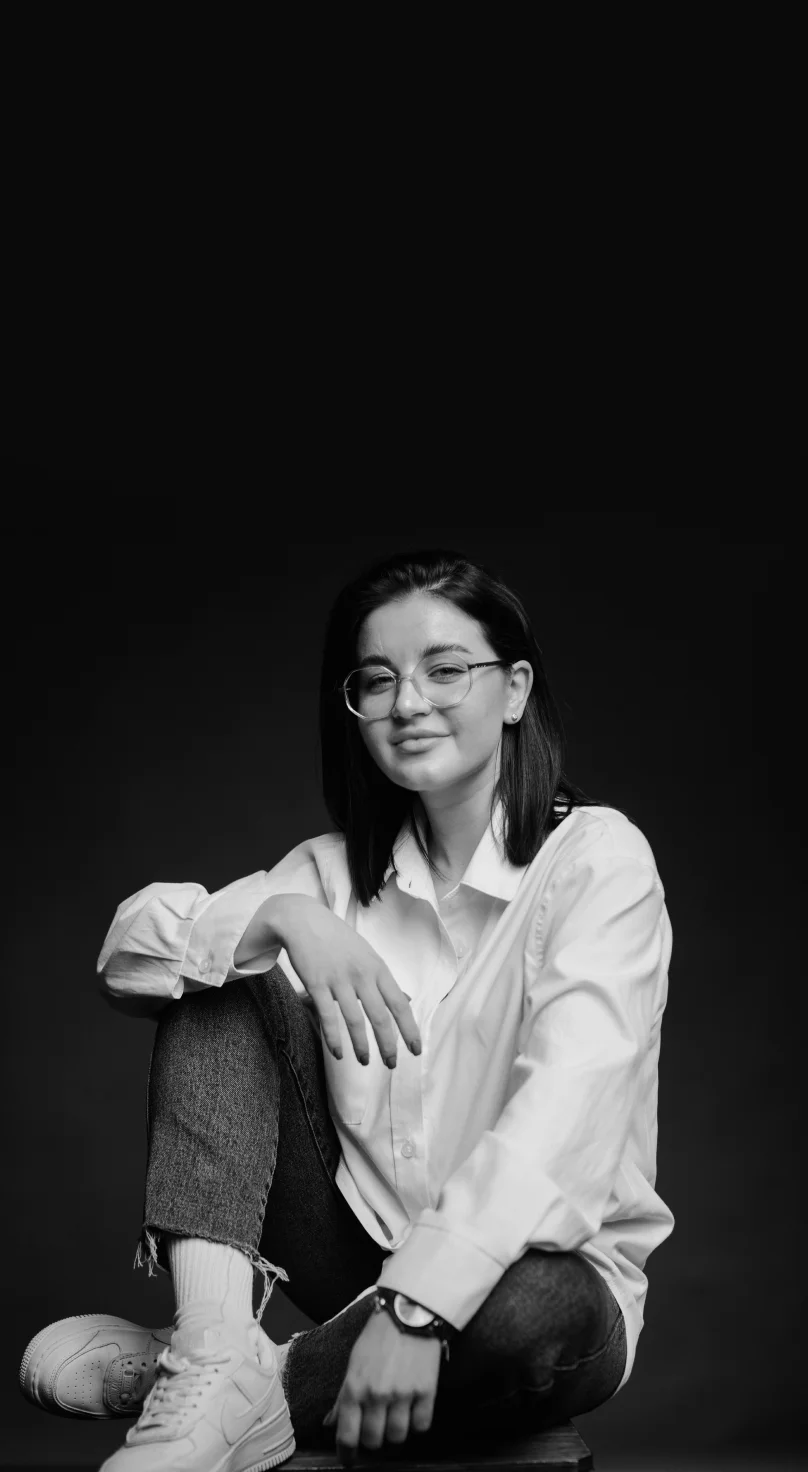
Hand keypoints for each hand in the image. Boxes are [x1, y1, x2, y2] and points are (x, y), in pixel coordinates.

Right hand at [268, 894, 421, 1067]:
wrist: (303, 920)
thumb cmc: (338, 939)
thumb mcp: (367, 954)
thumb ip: (384, 979)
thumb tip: (406, 1000)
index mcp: (377, 968)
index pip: (399, 1003)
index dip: (409, 1029)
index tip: (416, 1050)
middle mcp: (362, 975)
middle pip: (380, 1016)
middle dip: (388, 1045)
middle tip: (392, 1064)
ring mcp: (338, 979)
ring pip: (354, 1020)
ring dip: (361, 1046)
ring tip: (366, 1062)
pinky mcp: (316, 984)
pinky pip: (327, 1016)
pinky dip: (334, 1038)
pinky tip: (338, 1053)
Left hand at [322, 1305, 441, 1465]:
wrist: (410, 1311)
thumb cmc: (378, 1336)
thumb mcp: (353, 1363)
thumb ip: (342, 1396)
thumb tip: (329, 1423)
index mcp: (354, 1387)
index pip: (347, 1435)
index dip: (346, 1454)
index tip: (349, 1461)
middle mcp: (377, 1394)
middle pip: (373, 1441)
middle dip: (372, 1441)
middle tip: (375, 1431)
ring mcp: (403, 1394)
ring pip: (397, 1437)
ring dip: (394, 1434)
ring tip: (394, 1420)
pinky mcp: (426, 1391)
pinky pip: (421, 1426)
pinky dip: (416, 1424)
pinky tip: (413, 1411)